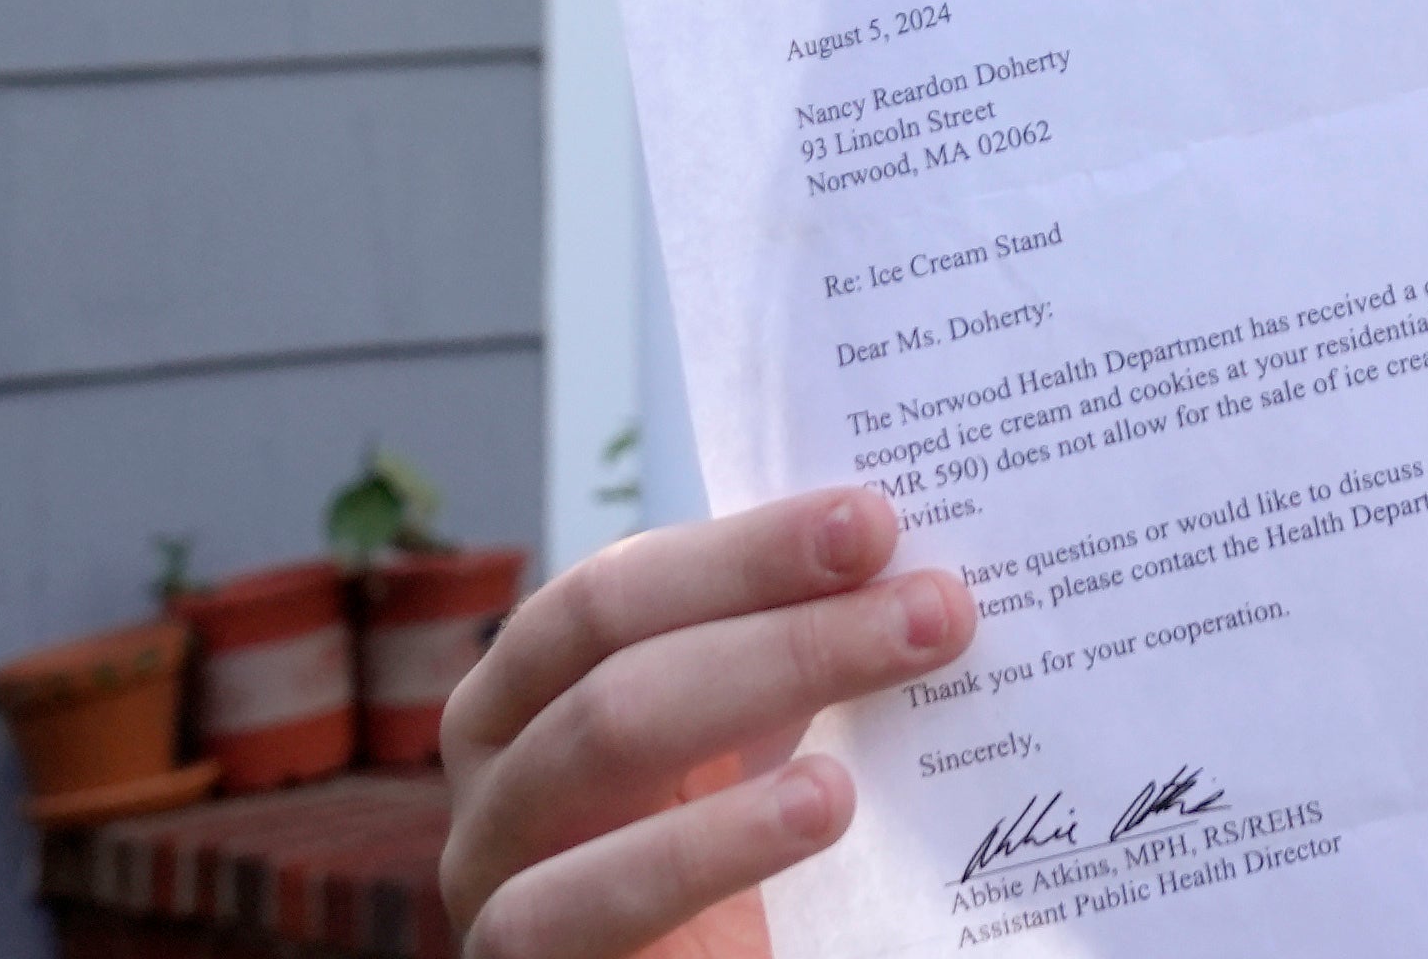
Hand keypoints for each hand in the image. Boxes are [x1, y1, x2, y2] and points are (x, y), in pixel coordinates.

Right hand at [438, 489, 973, 958]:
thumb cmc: (757, 885)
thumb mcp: (768, 756)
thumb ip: (810, 664)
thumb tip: (922, 572)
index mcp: (541, 694)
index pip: (617, 591)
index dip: (741, 550)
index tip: (874, 522)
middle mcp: (501, 774)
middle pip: (608, 653)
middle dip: (782, 619)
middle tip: (933, 607)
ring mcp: (493, 877)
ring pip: (588, 748)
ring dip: (757, 689)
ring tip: (898, 675)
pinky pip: (572, 905)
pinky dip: (701, 847)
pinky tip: (820, 807)